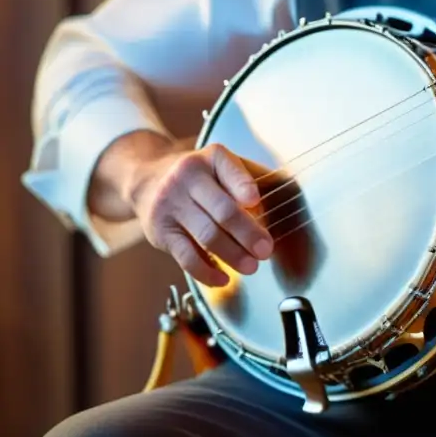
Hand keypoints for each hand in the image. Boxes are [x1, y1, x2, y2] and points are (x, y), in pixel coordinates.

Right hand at [127, 143, 273, 286]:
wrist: (147, 180)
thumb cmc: (200, 176)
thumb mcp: (223, 164)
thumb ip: (251, 177)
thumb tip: (288, 191)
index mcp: (212, 158)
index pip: (230, 170)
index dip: (243, 187)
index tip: (256, 201)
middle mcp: (188, 178)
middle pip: (222, 210)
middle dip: (247, 233)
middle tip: (265, 249)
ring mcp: (171, 205)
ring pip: (206, 235)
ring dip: (233, 255)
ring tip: (252, 266)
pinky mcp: (160, 231)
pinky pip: (186, 256)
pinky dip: (206, 272)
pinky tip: (223, 278)